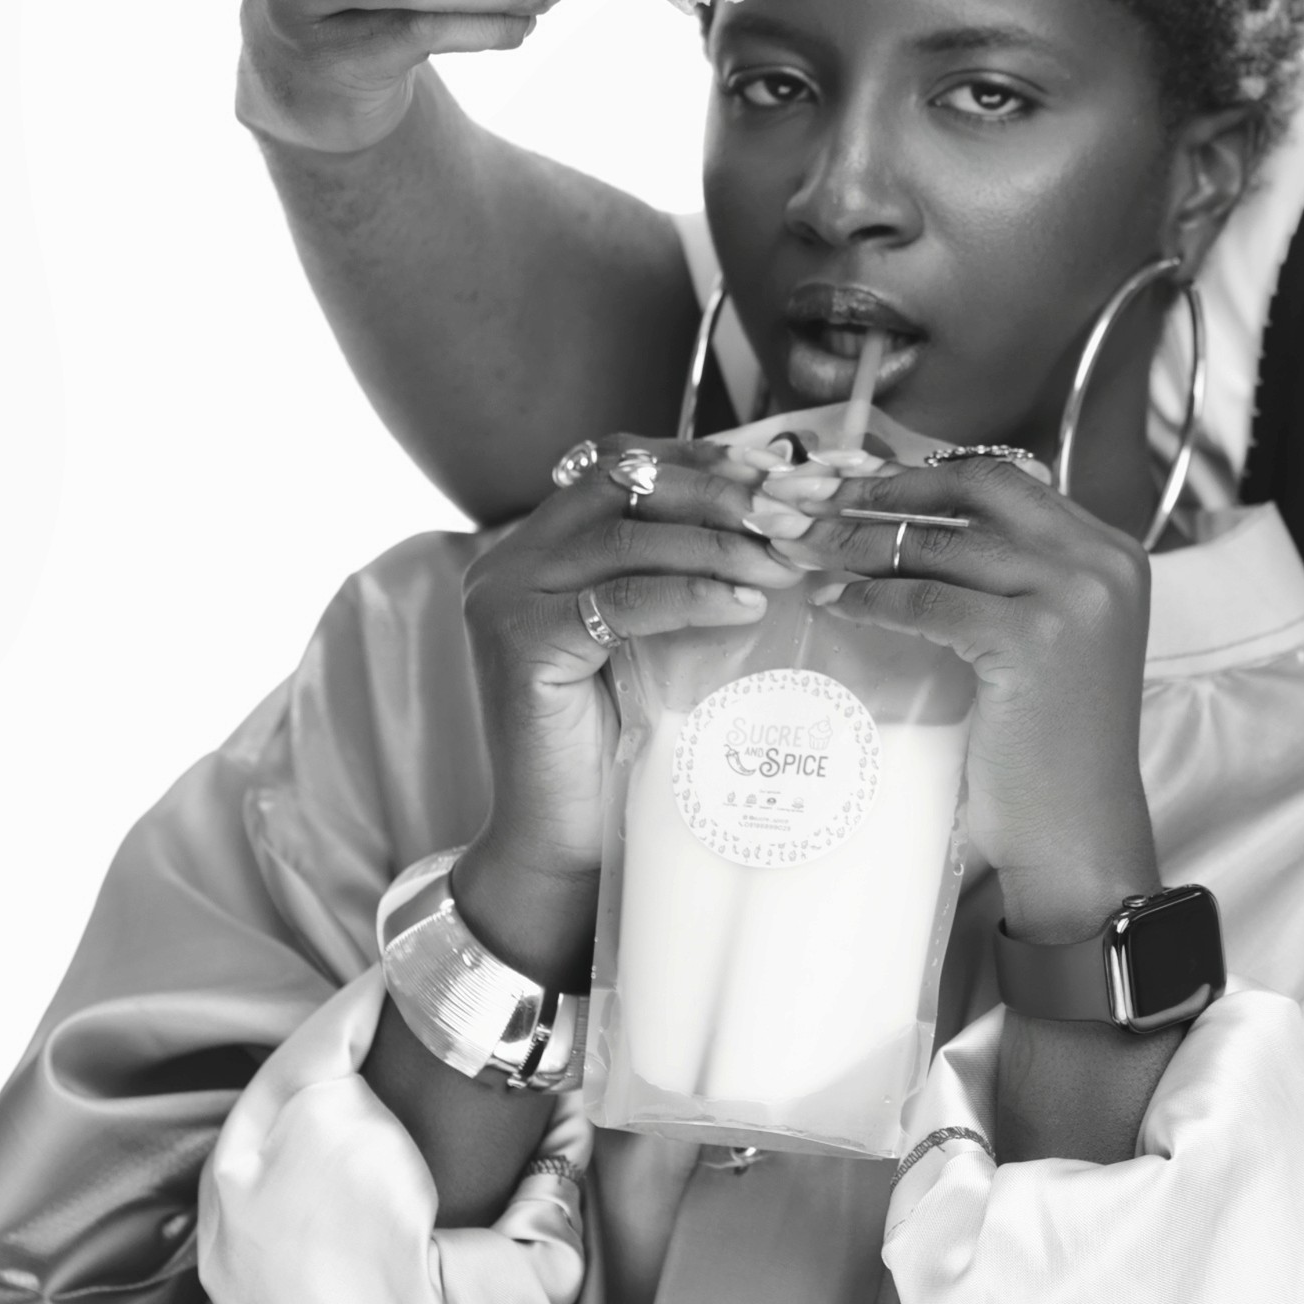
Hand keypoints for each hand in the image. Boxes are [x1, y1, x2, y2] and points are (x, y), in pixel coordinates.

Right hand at [456, 436, 818, 972]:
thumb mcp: (657, 638)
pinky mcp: (520, 643)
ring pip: (628, 537)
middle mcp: (511, 560)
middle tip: (797, 513)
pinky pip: (621, 600)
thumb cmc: (619, 743)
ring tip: (788, 562)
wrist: (562, 841)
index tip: (785, 474)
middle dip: (721, 491)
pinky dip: (690, 594)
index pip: (623, 466)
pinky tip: (746, 605)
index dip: (705, 462)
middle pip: (624, 484)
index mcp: (540, 546)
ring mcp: (507, 597)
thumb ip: (684, 573)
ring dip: (720, 543)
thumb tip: (779, 517)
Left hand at [794, 454, 1158, 933]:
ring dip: (858, 540)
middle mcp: (1101, 562)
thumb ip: (1008, 578)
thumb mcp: (1046, 637)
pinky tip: (832, 602)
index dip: (920, 475)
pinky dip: (872, 598)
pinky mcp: (1033, 641)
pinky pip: (928, 601)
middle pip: (973, 490)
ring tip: (801, 545)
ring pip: (941, 543)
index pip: (1003, 479)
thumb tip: (910, 527)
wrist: (1078, 830)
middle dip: (882, 488)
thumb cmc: (1052, 746)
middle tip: (812, 496)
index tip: (854, 478)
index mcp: (1108, 551)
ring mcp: (1073, 598)